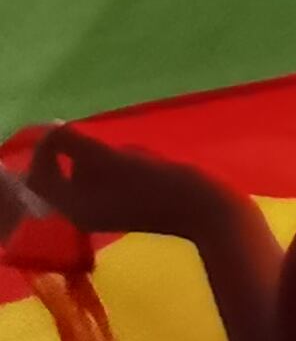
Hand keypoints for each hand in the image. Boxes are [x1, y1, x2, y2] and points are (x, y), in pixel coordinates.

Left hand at [10, 123, 239, 247]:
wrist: (209, 212)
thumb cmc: (160, 185)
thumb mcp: (114, 160)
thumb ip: (79, 145)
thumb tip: (57, 131)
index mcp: (75, 207)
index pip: (41, 177)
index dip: (46, 150)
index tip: (65, 128)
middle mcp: (86, 213)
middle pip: (64, 177)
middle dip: (80, 153)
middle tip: (103, 140)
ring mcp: (108, 212)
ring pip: (88, 176)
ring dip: (104, 157)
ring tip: (133, 153)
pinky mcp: (130, 207)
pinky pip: (108, 181)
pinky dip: (119, 166)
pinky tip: (145, 161)